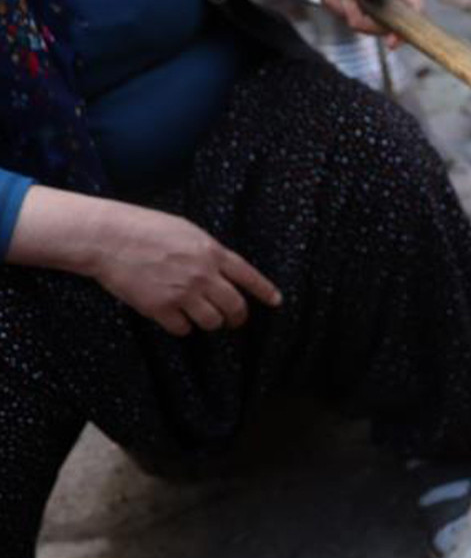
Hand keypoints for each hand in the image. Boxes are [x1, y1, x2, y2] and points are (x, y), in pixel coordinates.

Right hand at [8, 187, 281, 336]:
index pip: (248, 276)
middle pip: (235, 306)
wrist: (107, 237)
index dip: (265, 291)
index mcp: (211, 252)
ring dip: (210, 322)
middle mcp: (203, 275)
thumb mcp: (185, 230)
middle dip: (238, 317)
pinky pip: (184, 330)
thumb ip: (207, 250)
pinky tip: (175, 318)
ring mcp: (183, 293)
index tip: (276, 302)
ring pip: (213, 322)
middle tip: (234, 320)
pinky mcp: (161, 309)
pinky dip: (182, 327)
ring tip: (201, 316)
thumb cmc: (143, 227)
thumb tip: (223, 268)